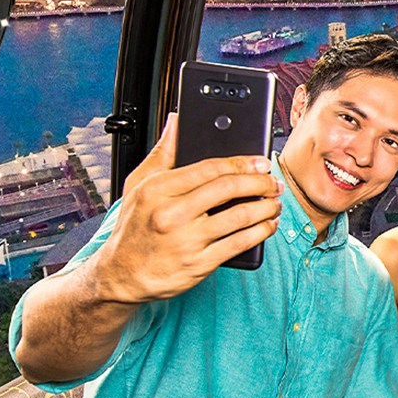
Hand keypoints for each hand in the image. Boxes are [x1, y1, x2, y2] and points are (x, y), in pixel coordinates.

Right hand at [96, 113, 281, 302]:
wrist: (122, 275)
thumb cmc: (133, 228)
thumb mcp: (138, 185)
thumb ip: (162, 153)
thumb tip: (176, 122)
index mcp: (158, 189)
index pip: (209, 168)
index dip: (241, 162)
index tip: (261, 162)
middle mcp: (172, 214)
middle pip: (228, 189)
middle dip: (260, 183)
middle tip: (273, 182)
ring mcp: (187, 241)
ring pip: (239, 217)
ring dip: (266, 208)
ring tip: (275, 203)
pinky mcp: (199, 264)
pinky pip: (239, 244)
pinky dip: (260, 233)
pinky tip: (268, 226)